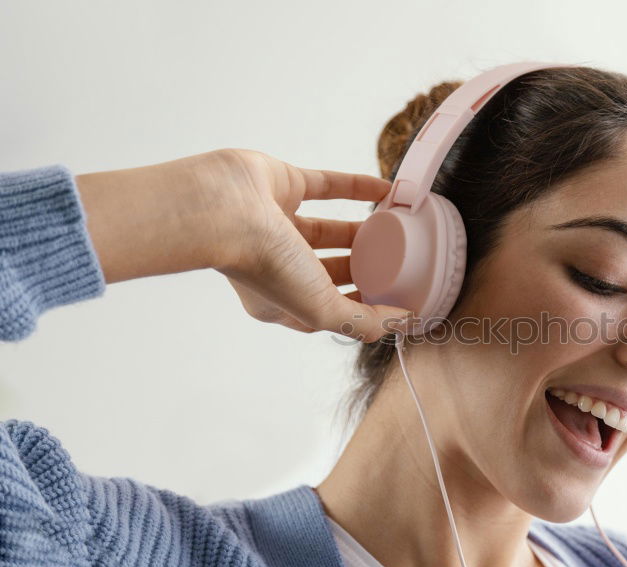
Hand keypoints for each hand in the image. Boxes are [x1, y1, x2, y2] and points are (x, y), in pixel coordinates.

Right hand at [77, 148, 410, 341]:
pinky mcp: (282, 184)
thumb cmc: (263, 265)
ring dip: (359, 230)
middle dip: (361, 270)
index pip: (326, 310)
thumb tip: (400, 322)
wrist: (224, 209)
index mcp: (278, 299)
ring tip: (393, 230)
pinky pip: (327, 186)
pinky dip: (357, 187)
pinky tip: (385, 190)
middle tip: (397, 265)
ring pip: (326, 229)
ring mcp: (277, 222)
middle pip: (328, 271)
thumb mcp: (320, 309)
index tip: (391, 303)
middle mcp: (275, 263)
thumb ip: (361, 321)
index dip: (358, 308)